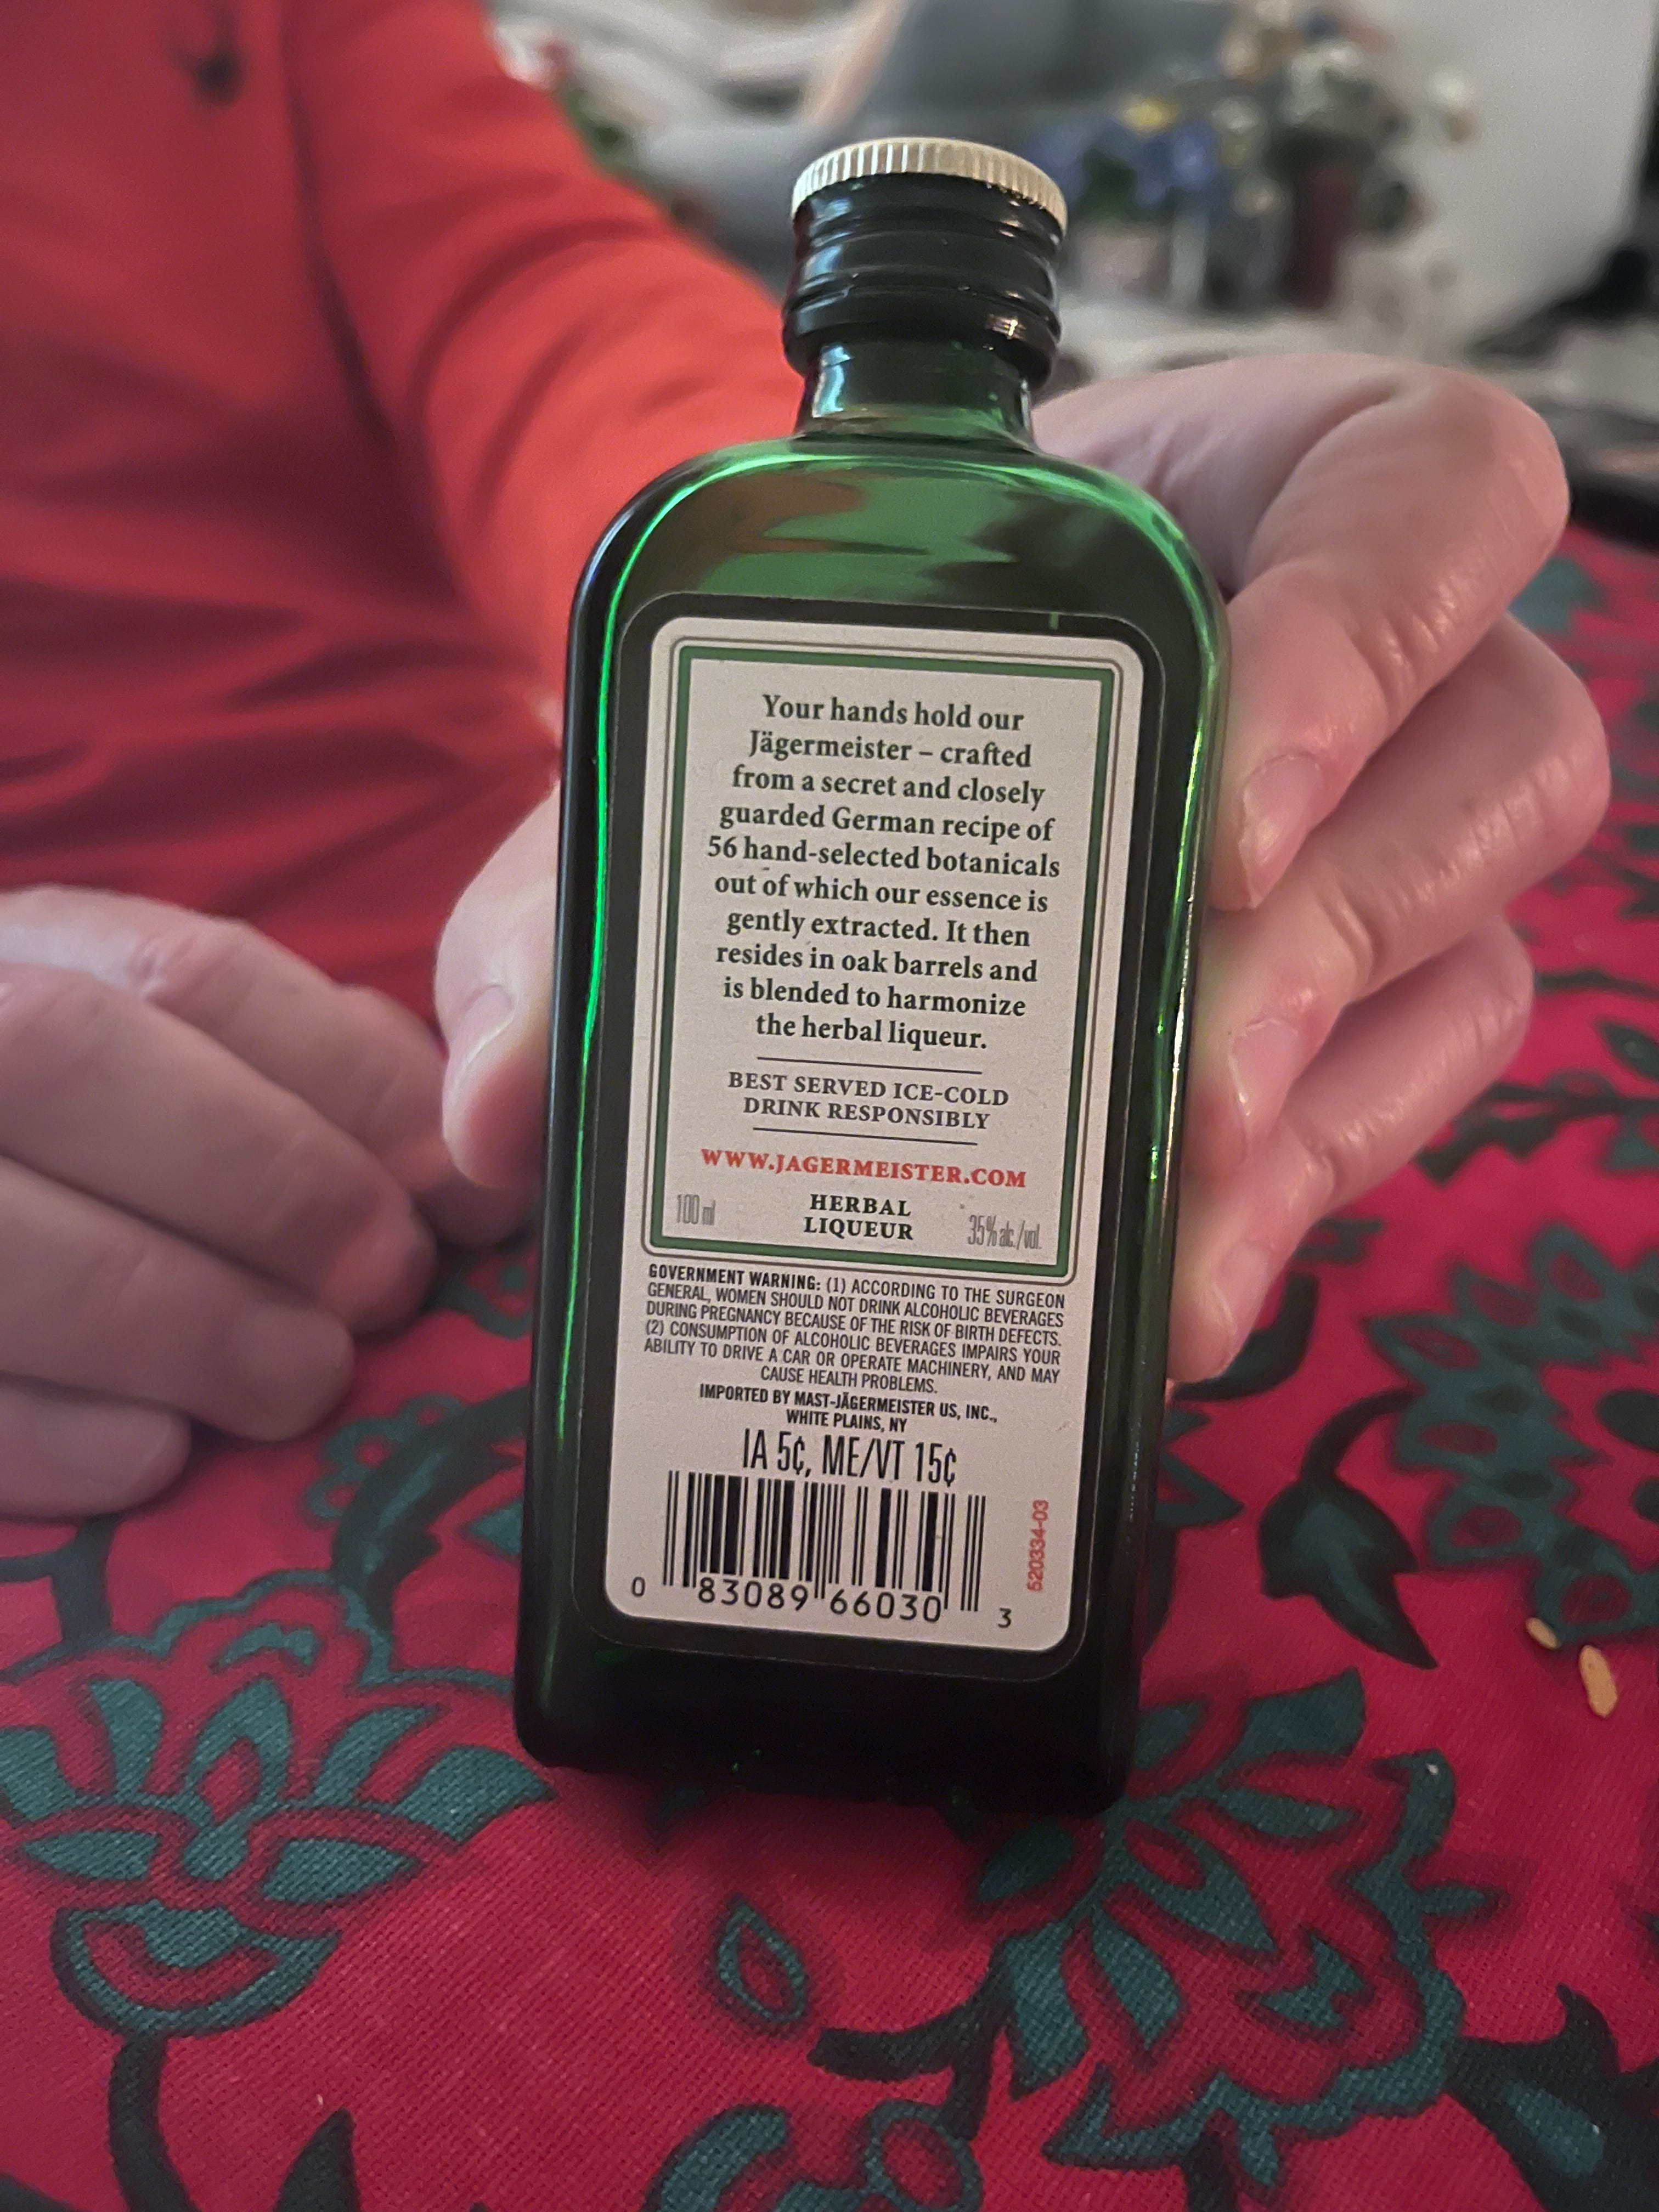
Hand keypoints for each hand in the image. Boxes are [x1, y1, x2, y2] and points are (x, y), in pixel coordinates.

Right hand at [0, 889, 520, 1515]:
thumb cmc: (96, 1164)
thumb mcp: (182, 1076)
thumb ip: (306, 1074)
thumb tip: (453, 1152)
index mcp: (22, 953)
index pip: (191, 972)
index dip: (350, 1079)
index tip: (461, 1189)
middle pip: (66, 1058)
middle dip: (263, 1180)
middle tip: (385, 1288)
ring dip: (174, 1314)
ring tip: (299, 1382)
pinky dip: (48, 1431)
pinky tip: (155, 1458)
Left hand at [439, 357, 1607, 1383]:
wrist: (883, 800)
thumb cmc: (827, 726)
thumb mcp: (696, 767)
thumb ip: (586, 890)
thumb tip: (499, 1113)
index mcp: (1240, 501)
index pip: (1425, 492)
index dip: (1372, 630)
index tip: (1220, 806)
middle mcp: (1365, 669)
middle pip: (1494, 758)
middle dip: (1340, 928)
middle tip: (1179, 1067)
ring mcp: (1384, 849)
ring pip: (1474, 948)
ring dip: (1336, 1091)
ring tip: (1174, 1199)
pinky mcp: (1365, 1011)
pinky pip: (1412, 1091)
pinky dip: (1301, 1195)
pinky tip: (1171, 1283)